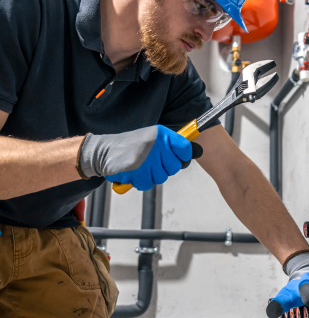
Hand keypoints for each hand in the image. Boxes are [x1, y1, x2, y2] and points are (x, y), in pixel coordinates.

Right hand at [79, 125, 201, 190]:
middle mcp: (157, 144)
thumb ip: (170, 145)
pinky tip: (134, 172)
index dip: (183, 156)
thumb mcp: (152, 138)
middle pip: (175, 167)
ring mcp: (148, 158)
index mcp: (162, 134)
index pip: (185, 148)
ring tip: (141, 166)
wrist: (103, 151)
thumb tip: (195, 152)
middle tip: (151, 162)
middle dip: (164, 169)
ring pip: (162, 177)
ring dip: (151, 176)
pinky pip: (148, 184)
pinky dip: (141, 182)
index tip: (177, 158)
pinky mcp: (138, 171)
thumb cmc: (130, 146)